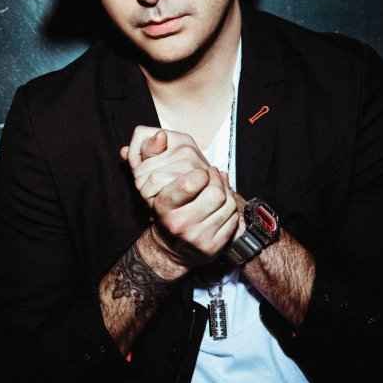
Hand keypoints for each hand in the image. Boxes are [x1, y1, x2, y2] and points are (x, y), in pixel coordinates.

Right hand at [122, 126, 237, 268]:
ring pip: (227, 204)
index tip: (200, 172)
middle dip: (217, 181)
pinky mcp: (212, 247)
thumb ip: (150, 153)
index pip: (190, 183)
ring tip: (217, 188)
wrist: (170, 245)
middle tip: (212, 177)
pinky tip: (222, 206)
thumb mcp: (149, 179)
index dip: (201, 174)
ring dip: (226, 193)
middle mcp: (179, 224)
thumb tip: (159, 135)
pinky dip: (231, 210)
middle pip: (215, 193)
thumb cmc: (164, 205)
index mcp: (163, 206)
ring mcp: (196, 238)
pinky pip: (233, 220)